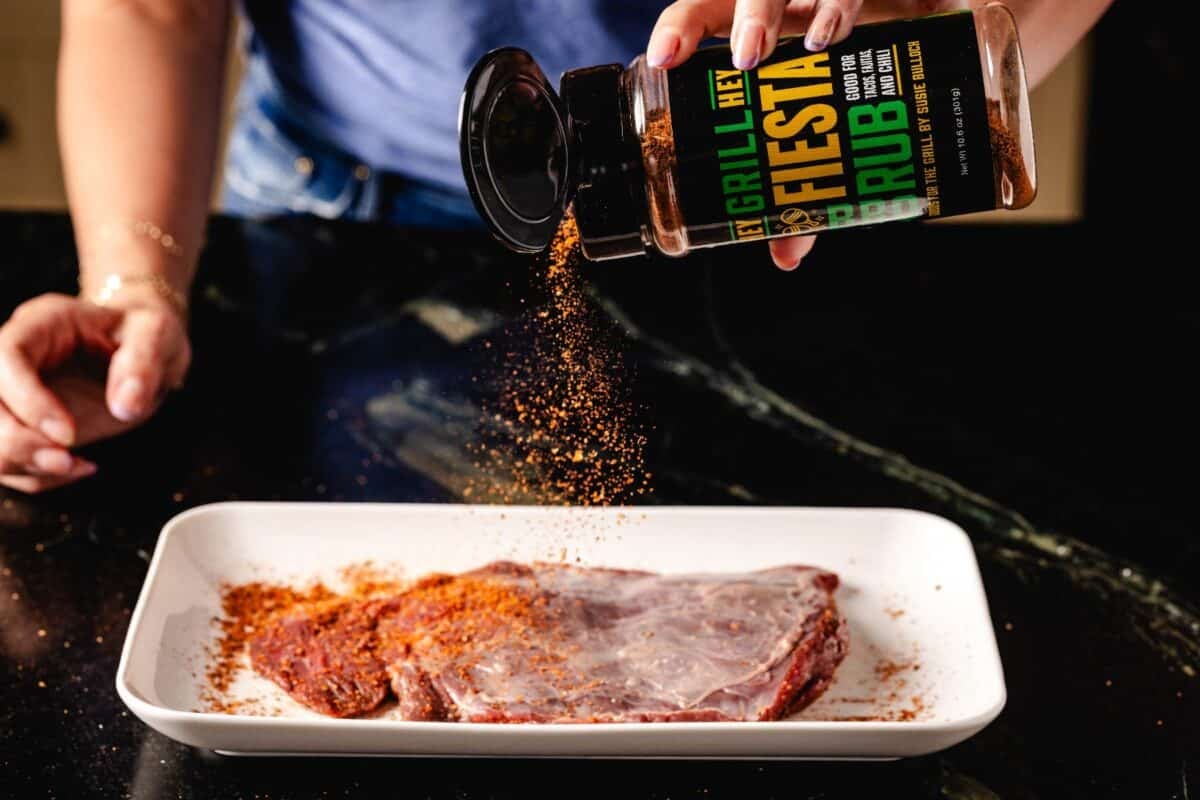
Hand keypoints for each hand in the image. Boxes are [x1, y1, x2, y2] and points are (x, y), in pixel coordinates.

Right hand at [0, 291, 189, 492]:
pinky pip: (6, 459)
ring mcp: (8, 391)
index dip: (28, 400)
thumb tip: (127, 405)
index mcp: (41, 322)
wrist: (144, 353)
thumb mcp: (156, 333)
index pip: (6, 357)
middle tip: (66, 460)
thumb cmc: (144, 335)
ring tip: (75, 466)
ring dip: (21, 463)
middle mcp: (12, 354)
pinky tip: (75, 467)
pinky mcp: (16, 423)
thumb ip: (143, 364)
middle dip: (16, 442)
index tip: (68, 434)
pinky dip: (34, 474)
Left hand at [647, 0, 865, 270]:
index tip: (662, 60)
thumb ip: (807, 189)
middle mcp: (784, 4)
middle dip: (738, 17)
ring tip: (790, 48)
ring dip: (774, 11)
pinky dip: (838, 2)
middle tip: (747, 59)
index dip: (678, 31)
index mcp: (757, 34)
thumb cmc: (869, 87)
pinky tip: (832, 33)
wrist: (952, 39)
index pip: (701, 17)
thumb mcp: (835, 135)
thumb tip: (787, 255)